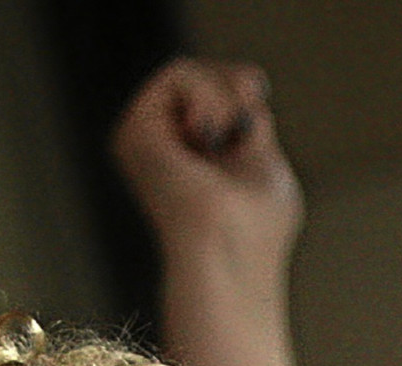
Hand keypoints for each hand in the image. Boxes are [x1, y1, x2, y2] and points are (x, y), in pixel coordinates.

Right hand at [110, 58, 300, 306]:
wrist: (227, 254)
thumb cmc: (254, 231)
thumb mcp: (266, 164)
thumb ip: (252, 123)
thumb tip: (248, 83)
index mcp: (193, 162)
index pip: (217, 96)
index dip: (243, 86)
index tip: (258, 100)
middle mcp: (164, 150)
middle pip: (204, 79)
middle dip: (235, 88)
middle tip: (241, 129)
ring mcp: (146, 140)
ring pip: (189, 74)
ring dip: (224, 99)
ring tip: (223, 138)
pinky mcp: (135, 130)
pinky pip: (178, 74)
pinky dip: (208, 96)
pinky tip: (207, 134)